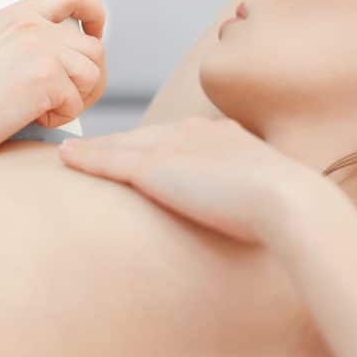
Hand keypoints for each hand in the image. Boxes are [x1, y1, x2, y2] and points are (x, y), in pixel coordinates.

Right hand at [0, 0, 106, 158]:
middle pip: (93, 46)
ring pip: (92, 74)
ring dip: (73, 100)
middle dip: (88, 78)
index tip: (95, 32)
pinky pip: (77, 102)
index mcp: (16, 15)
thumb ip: (30, 43)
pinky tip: (28, 117)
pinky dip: (58, 118)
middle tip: (65, 98)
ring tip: (39, 109)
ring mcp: (38, 46)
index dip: (94, 11)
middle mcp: (29, 24)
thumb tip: (72, 57)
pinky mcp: (45, 75)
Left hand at [58, 117, 326, 242]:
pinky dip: (85, 158)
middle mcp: (194, 133)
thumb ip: (252, 203)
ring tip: (69, 153)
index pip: (176, 137)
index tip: (136, 151)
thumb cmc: (292, 212)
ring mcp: (172, 147)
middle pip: (145, 135)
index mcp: (223, 136)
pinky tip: (64, 158)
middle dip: (119, 141)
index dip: (153, 144)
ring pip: (122, 145)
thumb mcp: (269, 200)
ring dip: (95, 148)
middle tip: (91, 148)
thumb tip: (255, 223)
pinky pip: (109, 160)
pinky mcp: (153, 167)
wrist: (289, 203)